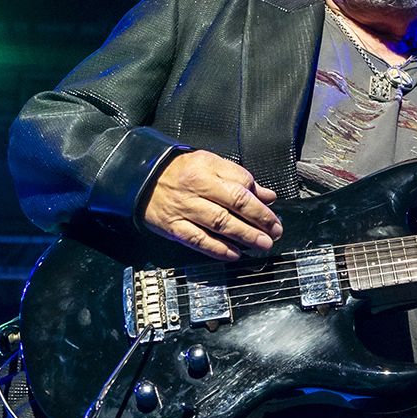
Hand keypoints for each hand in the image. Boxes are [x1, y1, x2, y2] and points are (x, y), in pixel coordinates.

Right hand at [142, 150, 282, 260]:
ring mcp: (184, 210)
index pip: (240, 186)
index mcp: (208, 170)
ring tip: (262, 244)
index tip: (273, 214)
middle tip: (275, 232)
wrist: (141, 176)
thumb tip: (267, 195)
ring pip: (219, 224)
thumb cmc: (180, 170)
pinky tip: (234, 254)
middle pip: (234, 205)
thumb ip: (239, 178)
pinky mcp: (174, 227)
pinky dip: (218, 249)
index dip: (260, 202)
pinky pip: (198, 240)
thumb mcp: (210, 163)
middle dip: (259, 221)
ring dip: (244, 236)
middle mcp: (197, 190)